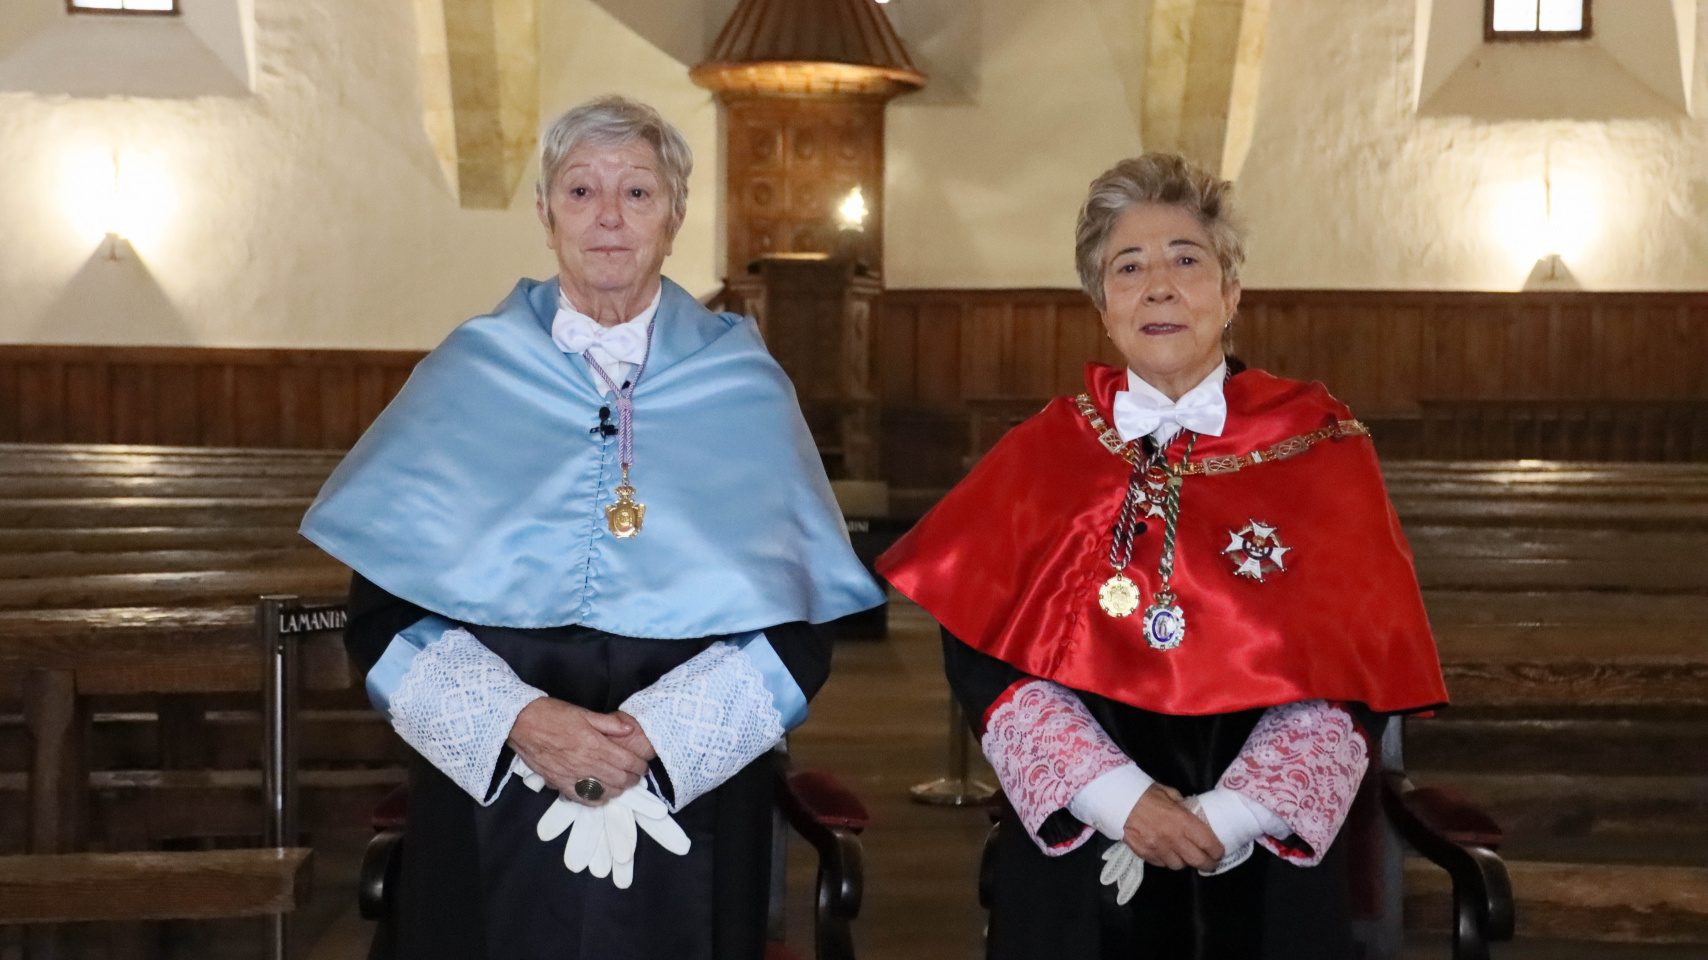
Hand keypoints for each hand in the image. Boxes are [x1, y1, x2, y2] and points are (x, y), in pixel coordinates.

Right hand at [507, 698, 649, 802]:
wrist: (521, 724)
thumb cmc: (552, 715)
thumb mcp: (584, 713)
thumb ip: (609, 723)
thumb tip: (630, 729)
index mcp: (594, 745)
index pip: (626, 762)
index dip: (639, 766)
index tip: (643, 765)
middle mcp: (586, 764)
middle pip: (619, 779)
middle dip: (632, 779)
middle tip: (636, 776)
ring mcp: (572, 776)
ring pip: (604, 792)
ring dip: (617, 791)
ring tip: (622, 785)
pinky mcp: (559, 783)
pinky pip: (582, 799)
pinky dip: (595, 799)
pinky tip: (601, 795)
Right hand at [1122, 783, 1224, 870]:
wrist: (1118, 802)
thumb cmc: (1146, 794)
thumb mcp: (1170, 794)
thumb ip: (1184, 806)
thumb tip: (1193, 813)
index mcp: (1183, 822)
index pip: (1208, 843)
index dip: (1217, 851)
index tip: (1219, 852)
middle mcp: (1173, 839)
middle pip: (1198, 861)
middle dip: (1207, 864)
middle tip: (1210, 863)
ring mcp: (1159, 849)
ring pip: (1179, 866)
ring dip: (1184, 862)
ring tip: (1184, 855)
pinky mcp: (1145, 855)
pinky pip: (1162, 864)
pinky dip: (1167, 860)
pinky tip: (1166, 852)